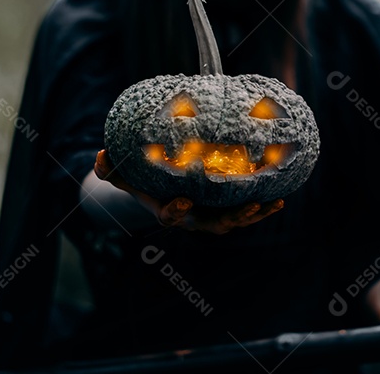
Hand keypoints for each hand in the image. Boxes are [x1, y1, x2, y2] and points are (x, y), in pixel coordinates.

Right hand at [93, 149, 283, 233]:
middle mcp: (192, 219)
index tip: (182, 202)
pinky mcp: (226, 210)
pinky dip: (263, 209)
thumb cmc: (143, 181)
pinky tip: (280, 199)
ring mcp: (211, 217)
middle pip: (213, 225)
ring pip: (234, 221)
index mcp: (168, 210)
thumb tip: (100, 155)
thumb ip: (110, 169)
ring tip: (270, 204)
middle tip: (247, 206)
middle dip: (232, 217)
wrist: (160, 191)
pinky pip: (246, 212)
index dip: (177, 212)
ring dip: (254, 215)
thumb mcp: (123, 175)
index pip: (171, 216)